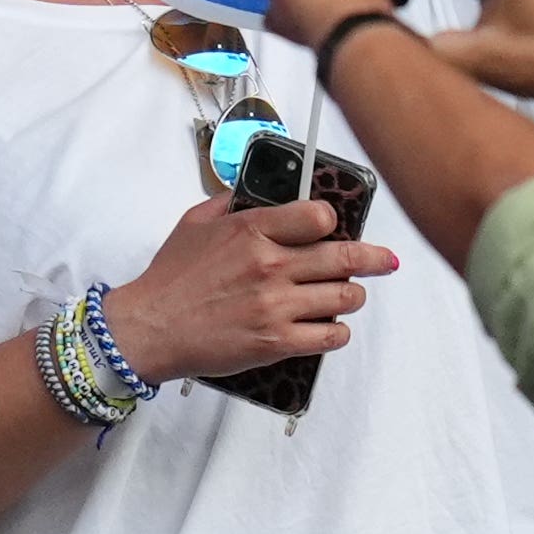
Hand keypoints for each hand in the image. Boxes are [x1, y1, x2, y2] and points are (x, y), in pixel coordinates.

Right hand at [102, 188, 388, 388]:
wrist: (149, 328)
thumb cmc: (169, 279)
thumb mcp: (195, 224)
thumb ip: (230, 204)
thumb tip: (253, 191)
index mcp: (253, 231)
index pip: (319, 216)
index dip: (332, 222)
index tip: (334, 227)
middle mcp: (270, 266)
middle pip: (345, 257)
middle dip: (373, 259)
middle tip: (384, 261)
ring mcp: (276, 306)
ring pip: (345, 297)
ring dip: (352, 296)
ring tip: (348, 295)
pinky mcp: (276, 342)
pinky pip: (330, 336)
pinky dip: (337, 331)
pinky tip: (331, 327)